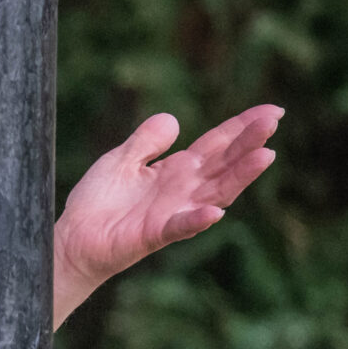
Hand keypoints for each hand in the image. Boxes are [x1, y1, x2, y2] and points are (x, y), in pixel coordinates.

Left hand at [53, 105, 281, 317]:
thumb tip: (173, 119)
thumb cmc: (98, 202)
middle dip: (249, 143)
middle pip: (224, 164)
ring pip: (215, 193)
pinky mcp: (154, 235)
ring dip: (240, 176)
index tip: (273, 110)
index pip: (217, 144)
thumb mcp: (120, 160)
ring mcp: (173, 213)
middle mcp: (183, 190)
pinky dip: (197, 220)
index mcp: (176, 170)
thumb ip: (145, 141)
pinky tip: (215, 211)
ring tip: (265, 156)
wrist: (74, 238)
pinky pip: (180, 227)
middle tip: (272, 121)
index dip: (242, 127)